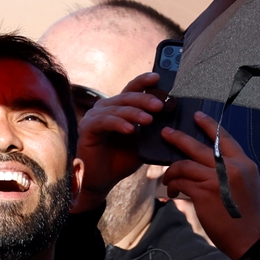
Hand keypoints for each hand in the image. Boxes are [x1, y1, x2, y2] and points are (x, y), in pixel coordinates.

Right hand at [73, 72, 161, 212]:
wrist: (102, 180)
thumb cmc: (120, 160)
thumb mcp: (141, 142)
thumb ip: (151, 129)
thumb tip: (173, 120)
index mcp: (118, 108)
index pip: (131, 89)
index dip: (143, 82)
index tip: (158, 78)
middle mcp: (104, 108)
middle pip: (126, 96)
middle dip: (144, 99)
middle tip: (159, 106)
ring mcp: (94, 117)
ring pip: (117, 108)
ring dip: (134, 113)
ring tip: (149, 120)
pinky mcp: (86, 128)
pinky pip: (104, 122)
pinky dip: (118, 124)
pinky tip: (130, 129)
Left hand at [159, 112, 259, 259]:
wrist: (252, 239)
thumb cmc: (250, 217)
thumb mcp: (248, 187)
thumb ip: (233, 173)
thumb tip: (211, 167)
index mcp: (244, 164)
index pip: (225, 138)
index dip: (209, 125)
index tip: (197, 116)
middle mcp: (231, 168)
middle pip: (198, 146)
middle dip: (178, 138)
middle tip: (166, 133)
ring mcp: (216, 179)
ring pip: (184, 165)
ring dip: (171, 171)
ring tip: (167, 177)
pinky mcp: (203, 193)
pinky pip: (181, 182)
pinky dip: (173, 185)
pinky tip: (171, 191)